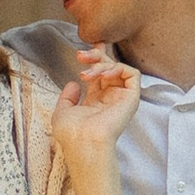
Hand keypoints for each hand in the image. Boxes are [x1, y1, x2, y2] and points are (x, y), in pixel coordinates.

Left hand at [49, 47, 139, 169]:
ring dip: (102, 63)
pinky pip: (132, 75)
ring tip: (87, 73)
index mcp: (95, 102)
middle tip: (81, 56)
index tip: (83, 52)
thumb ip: (67, 97)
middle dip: (95, 56)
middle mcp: (109, 98)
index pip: (99, 75)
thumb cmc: (72, 134)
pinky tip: (104, 74)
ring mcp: (121, 98)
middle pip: (108, 67)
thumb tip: (73, 83)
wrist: (83, 142)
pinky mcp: (131, 98)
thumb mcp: (62, 112)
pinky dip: (119, 68)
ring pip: (119, 68)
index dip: (94, 60)